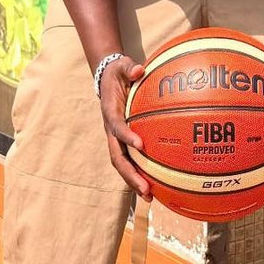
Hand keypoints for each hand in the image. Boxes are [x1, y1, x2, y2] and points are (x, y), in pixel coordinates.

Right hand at [98, 56, 151, 199]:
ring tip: (150, 197)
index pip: (117, 127)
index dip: (127, 136)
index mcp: (111, 113)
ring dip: (134, 181)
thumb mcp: (122, 65)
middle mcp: (112, 130)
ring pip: (123, 164)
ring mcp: (117, 139)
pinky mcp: (124, 142)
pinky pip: (131, 161)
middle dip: (130, 174)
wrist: (107, 79)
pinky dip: (141, 174)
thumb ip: (129, 67)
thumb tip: (139, 70)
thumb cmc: (118, 72)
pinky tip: (157, 187)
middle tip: (146, 189)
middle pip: (118, 157)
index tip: (141, 145)